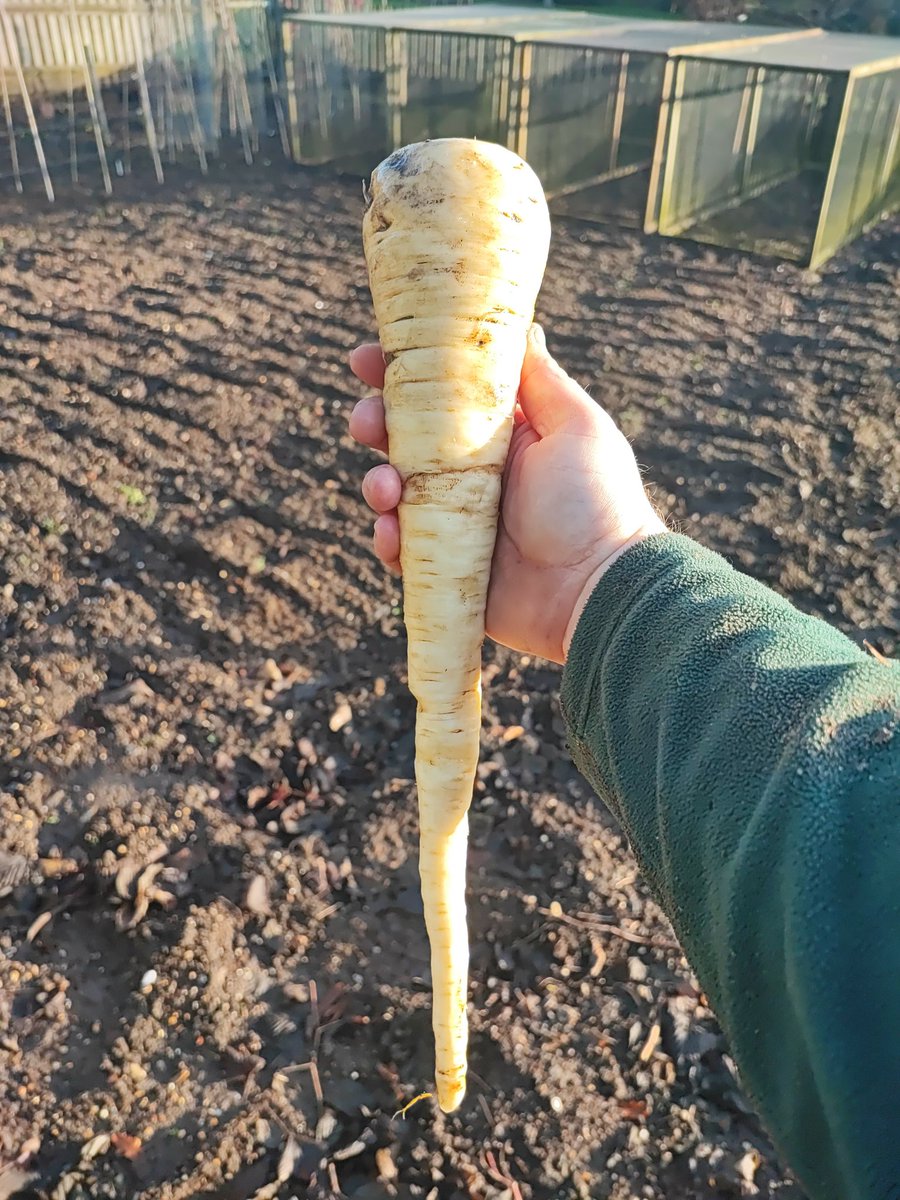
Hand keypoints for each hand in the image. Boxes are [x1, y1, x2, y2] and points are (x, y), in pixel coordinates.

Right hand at [349, 325, 664, 663]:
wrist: (599, 589)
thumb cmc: (596, 502)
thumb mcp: (577, 426)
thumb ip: (542, 380)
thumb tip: (522, 327)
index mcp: (504, 437)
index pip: (441, 396)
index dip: (401, 375)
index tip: (368, 359)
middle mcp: (476, 477)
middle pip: (406, 441)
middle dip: (376, 424)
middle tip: (365, 420)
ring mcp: (458, 524)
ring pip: (396, 494)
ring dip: (377, 482)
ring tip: (385, 486)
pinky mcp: (447, 567)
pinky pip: (402, 550)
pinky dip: (389, 539)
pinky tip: (391, 531)